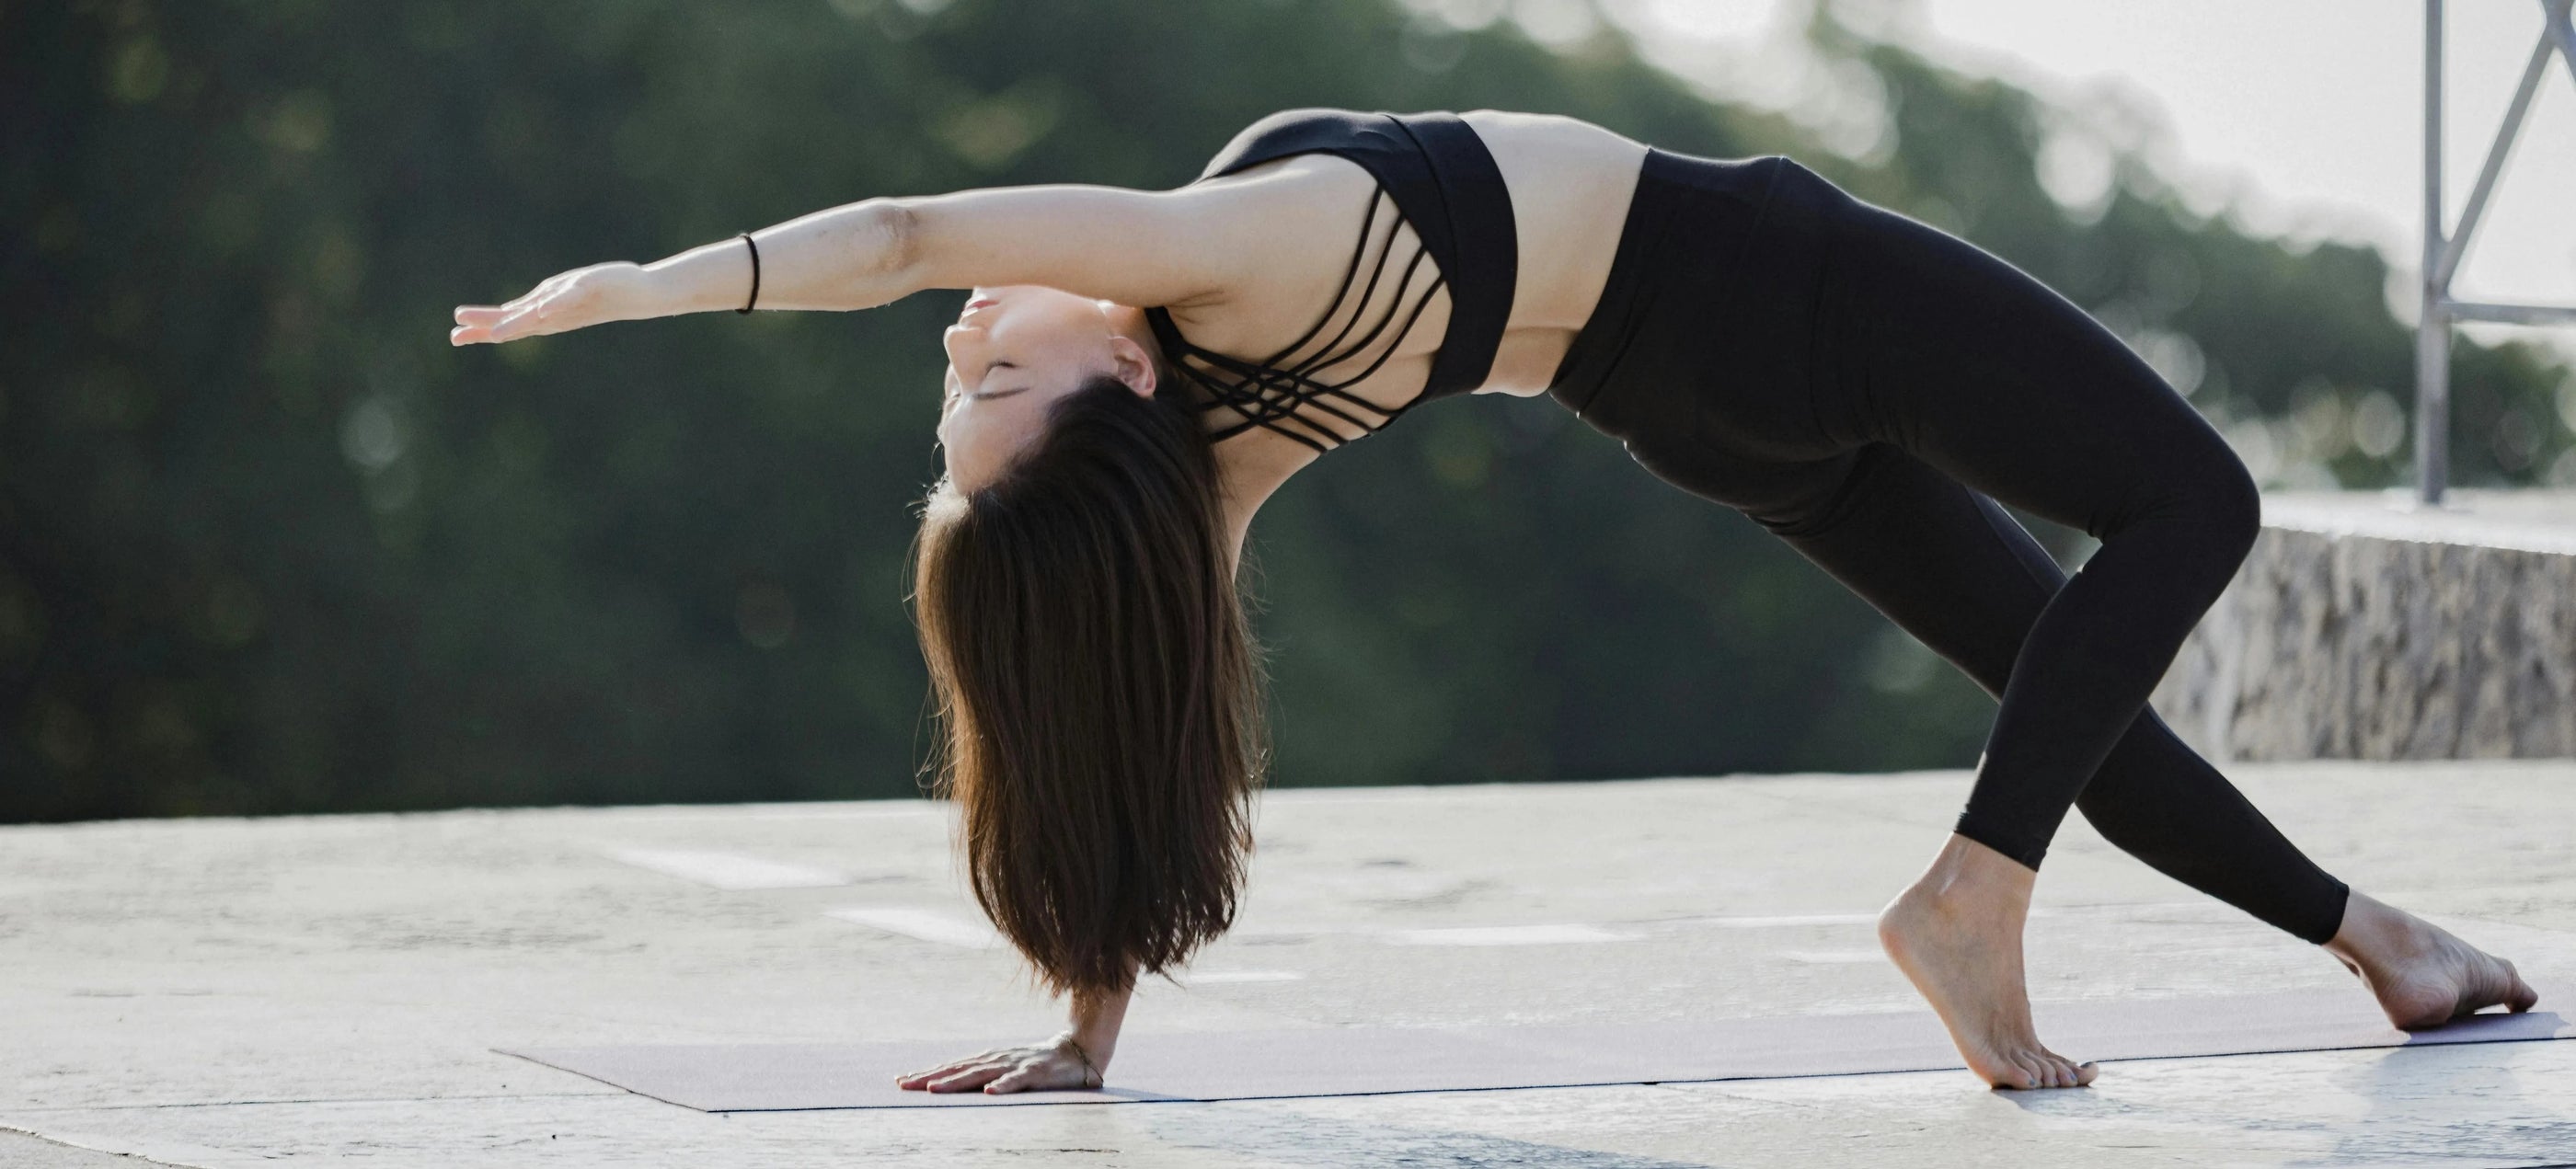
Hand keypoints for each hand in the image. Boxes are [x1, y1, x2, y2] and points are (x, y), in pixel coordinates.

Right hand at [450, 261, 650, 345]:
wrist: (640, 294)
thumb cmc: (598, 296)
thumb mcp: (558, 299)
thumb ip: (534, 307)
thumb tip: (509, 314)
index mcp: (545, 317)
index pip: (508, 325)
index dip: (481, 331)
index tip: (454, 338)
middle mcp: (554, 315)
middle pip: (516, 324)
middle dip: (488, 330)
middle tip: (457, 336)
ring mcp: (569, 304)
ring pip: (538, 316)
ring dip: (516, 322)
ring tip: (496, 333)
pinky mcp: (586, 288)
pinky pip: (568, 298)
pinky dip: (555, 303)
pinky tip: (543, 308)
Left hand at [895, 1033, 1106, 1093]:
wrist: (1076, 1051)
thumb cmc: (1036, 1064)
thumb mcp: (1005, 1069)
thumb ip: (982, 1076)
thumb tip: (952, 1085)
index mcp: (987, 1060)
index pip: (951, 1067)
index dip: (925, 1073)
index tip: (900, 1081)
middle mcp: (995, 1060)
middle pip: (958, 1070)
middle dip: (929, 1077)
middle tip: (903, 1085)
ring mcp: (1014, 1065)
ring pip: (980, 1075)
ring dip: (956, 1082)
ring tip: (933, 1089)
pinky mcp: (1035, 1072)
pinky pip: (1017, 1081)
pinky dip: (1003, 1086)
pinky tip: (989, 1093)